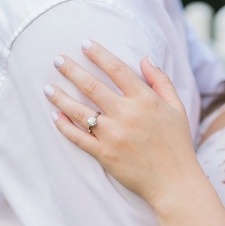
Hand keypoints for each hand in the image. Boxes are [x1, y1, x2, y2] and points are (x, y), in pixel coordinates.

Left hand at [45, 40, 204, 209]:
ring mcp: (113, 135)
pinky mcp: (104, 155)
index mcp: (145, 100)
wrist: (174, 182)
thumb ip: (160, 81)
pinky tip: (56, 117)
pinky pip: (78, 138)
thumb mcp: (177, 107)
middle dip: (71, 70)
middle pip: (92, 86)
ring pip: (80, 111)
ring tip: (47, 88)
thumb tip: (144, 58)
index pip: (117, 69)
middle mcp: (126, 114)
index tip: (84, 43)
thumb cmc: (177, 143)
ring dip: (60, 98)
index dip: (99, 54)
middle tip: (56, 59)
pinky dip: (65, 127)